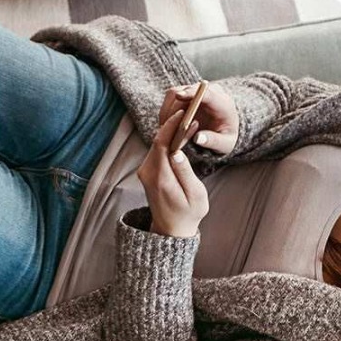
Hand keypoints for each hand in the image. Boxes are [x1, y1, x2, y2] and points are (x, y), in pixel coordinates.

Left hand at [137, 109, 208, 237]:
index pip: (161, 144)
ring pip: (156, 144)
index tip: (184, 113)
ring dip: (170, 131)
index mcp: (160, 178)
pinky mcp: (147, 171)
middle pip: (157, 140)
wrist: (171, 229)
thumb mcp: (195, 195)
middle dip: (172, 124)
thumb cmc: (188, 213)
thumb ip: (185, 173)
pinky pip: (156, 150)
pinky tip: (180, 135)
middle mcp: (147, 173)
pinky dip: (167, 140)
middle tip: (190, 112)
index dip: (171, 126)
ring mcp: (145, 172)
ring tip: (187, 120)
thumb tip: (178, 152)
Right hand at [156, 82, 238, 154]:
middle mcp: (208, 92)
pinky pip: (170, 99)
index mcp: (222, 103)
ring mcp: (195, 91)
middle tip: (167, 128)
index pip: (206, 92)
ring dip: (168, 111)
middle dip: (174, 109)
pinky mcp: (185, 94)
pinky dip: (166, 111)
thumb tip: (198, 138)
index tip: (179, 96)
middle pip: (186, 91)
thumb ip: (213, 141)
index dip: (192, 93)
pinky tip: (167, 125)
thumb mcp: (225, 144)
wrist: (224, 130)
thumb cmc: (225, 137)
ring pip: (174, 93)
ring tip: (166, 129)